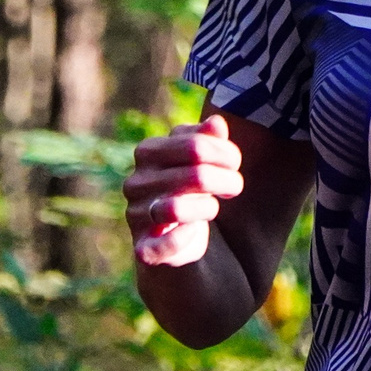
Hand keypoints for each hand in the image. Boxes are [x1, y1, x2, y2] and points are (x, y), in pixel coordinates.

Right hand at [123, 115, 244, 268]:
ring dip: (209, 207)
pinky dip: (184, 238)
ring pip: (178, 208)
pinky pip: (163, 245)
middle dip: (227, 181)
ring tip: (213, 206)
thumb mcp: (200, 158)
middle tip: (234, 186)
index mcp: (148, 151)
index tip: (233, 164)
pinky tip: (194, 230)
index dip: (226, 154)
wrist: (173, 234)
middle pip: (197, 175)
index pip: (196, 145)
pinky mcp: (142, 247)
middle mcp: (136, 181)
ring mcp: (136, 215)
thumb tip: (216, 123)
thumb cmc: (190, 186)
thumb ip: (208, 138)